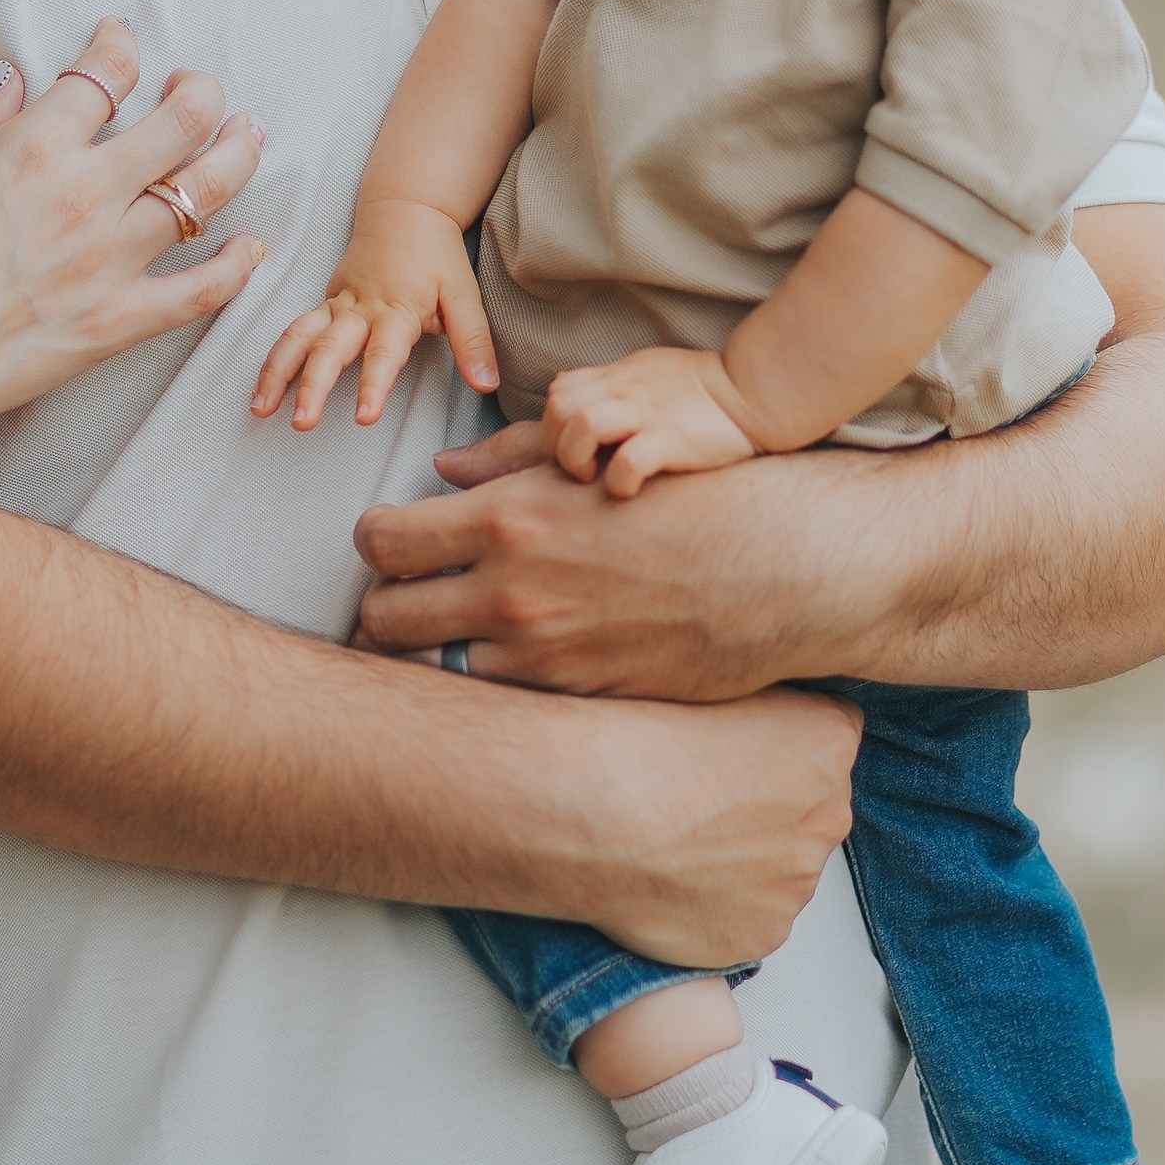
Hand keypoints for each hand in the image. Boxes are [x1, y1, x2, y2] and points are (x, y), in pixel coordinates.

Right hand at [0, 20, 265, 478]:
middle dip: (200, 91)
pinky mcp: (119, 321)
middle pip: (182, 121)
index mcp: (33, 148)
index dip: (119, 46)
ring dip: (237, 155)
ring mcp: (112, 260)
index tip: (119, 42)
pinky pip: (202, 291)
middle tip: (198, 88)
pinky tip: (249, 248)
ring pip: (208, 192)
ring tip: (245, 137)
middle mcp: (86, 195)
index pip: (105, 73)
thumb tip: (11, 79)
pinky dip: (236, 267)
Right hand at [251, 199, 499, 429]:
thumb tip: (487, 385)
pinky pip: (294, 330)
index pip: (383, 353)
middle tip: (303, 422)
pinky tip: (262, 389)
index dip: (373, 385)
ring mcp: (337, 304)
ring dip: (278, 372)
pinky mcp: (325, 302)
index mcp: (397, 309)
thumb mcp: (465, 296)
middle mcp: (360, 308)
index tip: (363, 417)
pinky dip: (276, 358)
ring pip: (299, 337)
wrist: (406, 209)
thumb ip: (474, 342)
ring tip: (260, 409)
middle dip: (312, 386)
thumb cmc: (437, 256)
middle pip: (329, 348)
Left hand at [353, 441, 899, 701]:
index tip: (394, 543)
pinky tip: (519, 661)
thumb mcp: (598, 462)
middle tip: (410, 596)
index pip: (381, 540)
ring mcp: (545, 657)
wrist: (789, 570)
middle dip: (386, 605)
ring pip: (435, 669)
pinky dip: (492, 684)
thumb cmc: (701, 498)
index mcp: (508, 520)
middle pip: (384, 617)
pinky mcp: (580, 698)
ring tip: (460, 635)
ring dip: (437, 652)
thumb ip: (510, 464)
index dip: (375, 542)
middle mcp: (512, 595)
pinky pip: (499, 701)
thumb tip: (444, 474)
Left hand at [543, 344, 758, 495]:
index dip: (552, 425)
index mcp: (618, 377)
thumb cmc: (700, 388)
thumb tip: (567, 385)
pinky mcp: (672, 440)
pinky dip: (619, 481)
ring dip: (576, 458)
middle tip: (578, 469)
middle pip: (559, 407)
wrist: (754, 391)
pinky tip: (629, 490)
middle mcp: (626, 392)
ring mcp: (648, 414)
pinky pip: (628, 460)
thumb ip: (606, 383)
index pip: (558, 391)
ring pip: (583, 426)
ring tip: (593, 478)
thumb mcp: (645, 371)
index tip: (568, 451)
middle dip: (555, 444)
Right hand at [555, 686, 860, 968]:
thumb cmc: (634, 739)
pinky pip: (747, 919)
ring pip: (778, 870)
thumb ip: (753, 700)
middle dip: (764, 809)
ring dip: (740, 862)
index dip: (771, 745)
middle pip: (808, 811)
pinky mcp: (762, 933)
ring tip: (674, 844)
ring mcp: (797, 881)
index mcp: (827, 740)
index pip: (825, 740)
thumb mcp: (708, 676)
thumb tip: (744, 716)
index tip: (728, 751)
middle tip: (697, 801)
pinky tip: (671, 883)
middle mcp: (829, 814)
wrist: (590, 813)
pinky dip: (715, 908)